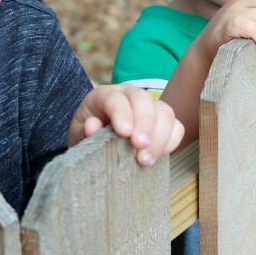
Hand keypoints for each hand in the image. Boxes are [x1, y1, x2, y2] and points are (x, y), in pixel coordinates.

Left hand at [68, 84, 184, 166]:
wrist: (97, 140)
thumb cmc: (88, 134)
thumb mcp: (79, 133)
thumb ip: (84, 130)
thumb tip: (93, 126)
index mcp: (104, 95)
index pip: (115, 98)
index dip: (122, 113)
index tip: (124, 133)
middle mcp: (129, 95)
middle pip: (144, 100)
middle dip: (145, 123)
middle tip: (139, 147)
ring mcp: (149, 106)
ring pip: (165, 112)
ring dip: (159, 137)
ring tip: (145, 160)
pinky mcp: (163, 122)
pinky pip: (176, 127)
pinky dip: (170, 142)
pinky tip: (157, 156)